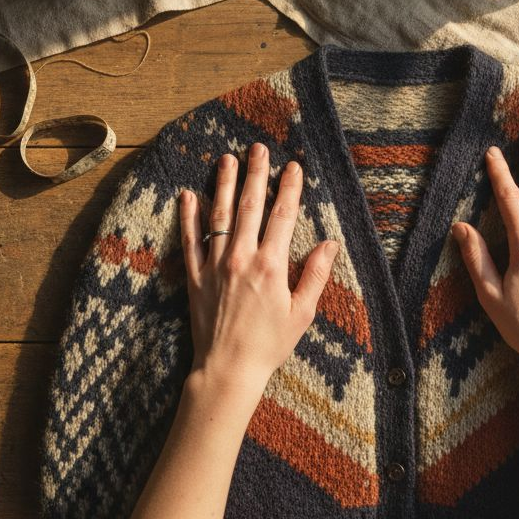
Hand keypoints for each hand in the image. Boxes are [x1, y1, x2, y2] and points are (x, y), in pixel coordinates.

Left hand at [179, 142, 339, 397]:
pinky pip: (190, 240)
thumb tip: (330, 244)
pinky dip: (189, 216)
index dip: (289, 188)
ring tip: (227, 160)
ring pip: (219, 215)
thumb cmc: (269, 344)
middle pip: (250, 206)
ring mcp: (215, 265)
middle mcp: (241, 258)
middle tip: (258, 149)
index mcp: (271, 266)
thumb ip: (315, 275)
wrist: (228, 369)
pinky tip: (189, 195)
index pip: (282, 216)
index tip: (293, 167)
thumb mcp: (302, 313)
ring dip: (224, 185)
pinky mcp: (194, 276)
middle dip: (256, 175)